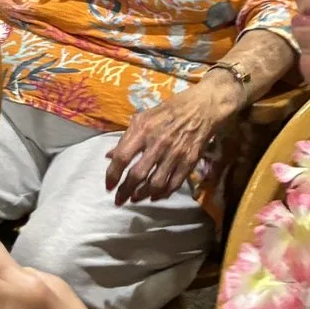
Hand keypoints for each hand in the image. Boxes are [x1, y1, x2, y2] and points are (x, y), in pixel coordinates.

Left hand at [104, 79, 236, 204]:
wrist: (201, 108)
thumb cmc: (168, 111)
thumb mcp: (143, 117)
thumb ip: (126, 137)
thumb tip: (109, 155)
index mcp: (143, 130)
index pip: (122, 157)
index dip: (112, 174)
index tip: (108, 186)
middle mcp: (158, 143)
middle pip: (137, 174)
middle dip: (125, 191)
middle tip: (119, 200)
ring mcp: (175, 154)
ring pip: (156, 183)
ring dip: (142, 195)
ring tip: (135, 198)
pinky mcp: (189, 161)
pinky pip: (174, 184)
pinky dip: (163, 194)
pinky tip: (155, 196)